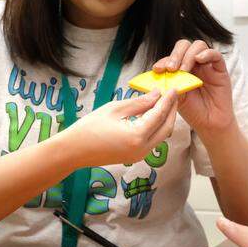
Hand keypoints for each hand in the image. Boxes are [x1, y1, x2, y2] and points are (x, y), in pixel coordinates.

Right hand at [61, 89, 178, 167]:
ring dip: (164, 120)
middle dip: (171, 111)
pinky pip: (152, 141)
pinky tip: (152, 115)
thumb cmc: (89, 128)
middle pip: (166, 128)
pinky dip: (156, 128)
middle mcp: (142, 149)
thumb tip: (157, 94)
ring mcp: (139, 156)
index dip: (168, 100)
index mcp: (137, 136)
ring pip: (161, 136)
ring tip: (163, 103)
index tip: (173, 88)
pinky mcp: (135, 157)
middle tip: (172, 95)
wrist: (74, 151)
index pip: (159, 115)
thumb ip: (139, 103)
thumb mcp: (114, 109)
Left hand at [153, 39, 233, 133]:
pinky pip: (215, 54)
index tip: (157, 70)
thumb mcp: (175, 97)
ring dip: (188, 55)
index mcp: (180, 68)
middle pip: (184, 46)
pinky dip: (207, 53)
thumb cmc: (192, 110)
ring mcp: (207, 65)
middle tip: (171, 68)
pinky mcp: (220, 69)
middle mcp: (193, 64)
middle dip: (175, 55)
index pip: (171, 56)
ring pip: (198, 46)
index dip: (164, 60)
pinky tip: (199, 59)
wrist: (208, 123)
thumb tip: (158, 74)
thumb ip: (169, 84)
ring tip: (183, 70)